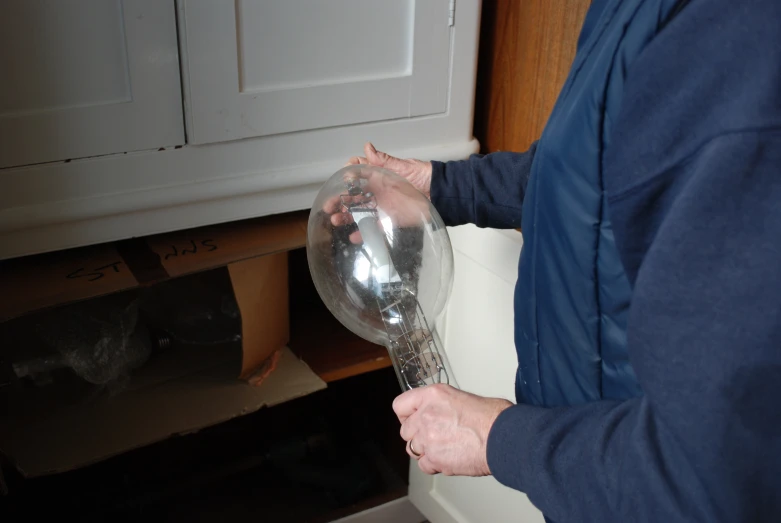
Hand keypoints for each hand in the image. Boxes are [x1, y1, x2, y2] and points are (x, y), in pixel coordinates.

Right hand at [323, 142, 433, 242]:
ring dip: (346, 217)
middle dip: (340, 201)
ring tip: (335, 220)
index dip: (347, 177)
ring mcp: (382, 207)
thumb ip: (385, 161)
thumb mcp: (404, 167)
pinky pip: (373, 228)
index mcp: (378, 177)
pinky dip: (363, 233)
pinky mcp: (389, 221)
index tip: (341, 180)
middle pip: (353, 197)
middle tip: (329, 206)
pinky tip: (353, 236)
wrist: (441, 194)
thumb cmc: (423, 176)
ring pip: (359, 212)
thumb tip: (367, 147)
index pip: (357, 175)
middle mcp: (377, 192)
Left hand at [393, 383, 512, 475]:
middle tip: (434, 435)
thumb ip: (441, 405)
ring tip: (444, 447)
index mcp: (433, 395)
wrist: (503, 436)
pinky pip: (424, 465)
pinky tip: (447, 458)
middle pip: (405, 430)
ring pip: (413, 449)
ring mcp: (428, 439)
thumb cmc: (493, 417)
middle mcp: (426, 415)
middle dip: (417, 434)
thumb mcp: (461, 397)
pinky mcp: (435, 459)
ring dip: (425, 450)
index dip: (406, 414)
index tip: (411, 419)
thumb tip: (438, 413)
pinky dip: (433, 465)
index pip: (400, 405)